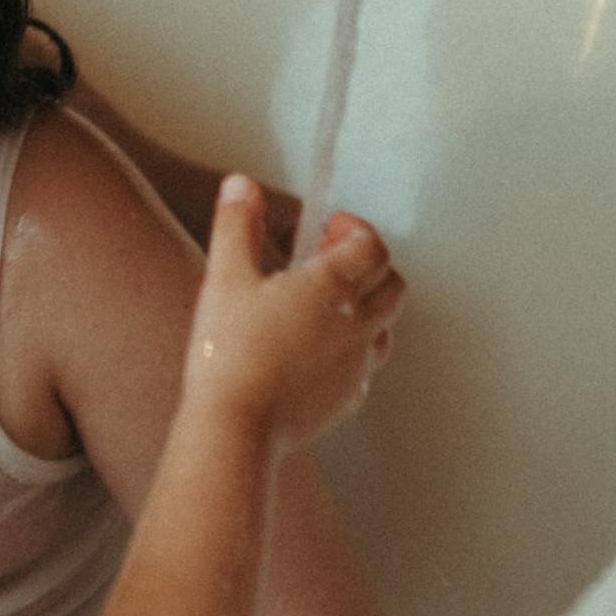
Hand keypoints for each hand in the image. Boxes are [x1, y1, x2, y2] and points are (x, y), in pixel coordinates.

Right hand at [186, 180, 402, 447]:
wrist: (236, 428)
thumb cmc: (230, 354)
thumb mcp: (225, 277)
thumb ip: (236, 225)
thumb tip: (241, 188)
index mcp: (334, 288)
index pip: (373, 246)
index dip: (355, 229)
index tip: (330, 227)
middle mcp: (357, 325)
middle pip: (391, 284)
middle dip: (368, 264)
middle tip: (330, 260)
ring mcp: (357, 366)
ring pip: (384, 327)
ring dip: (365, 308)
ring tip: (325, 307)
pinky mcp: (346, 400)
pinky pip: (364, 369)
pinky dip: (351, 352)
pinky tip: (317, 354)